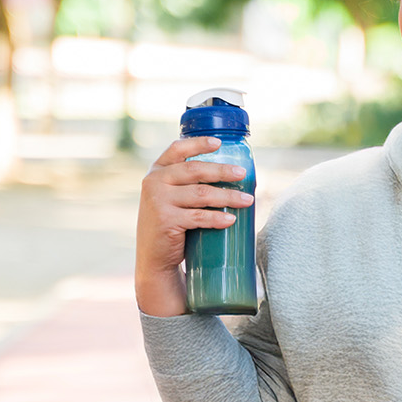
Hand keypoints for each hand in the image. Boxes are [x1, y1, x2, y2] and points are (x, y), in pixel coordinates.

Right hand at [136, 136, 254, 315]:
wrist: (154, 257)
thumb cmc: (172, 223)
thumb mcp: (172, 197)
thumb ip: (189, 183)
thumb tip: (234, 174)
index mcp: (157, 171)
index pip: (177, 149)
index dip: (198, 143)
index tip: (219, 143)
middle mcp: (154, 182)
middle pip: (195, 170)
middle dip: (222, 171)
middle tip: (243, 174)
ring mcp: (158, 201)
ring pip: (201, 194)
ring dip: (228, 196)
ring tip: (248, 201)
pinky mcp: (165, 220)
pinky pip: (198, 217)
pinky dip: (217, 218)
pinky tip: (232, 219)